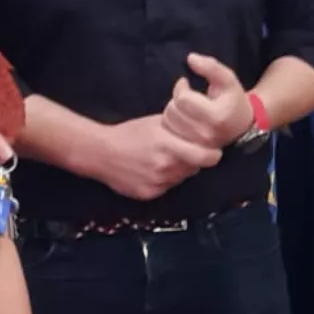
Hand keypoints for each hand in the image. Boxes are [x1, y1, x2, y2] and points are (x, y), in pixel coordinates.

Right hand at [90, 116, 220, 199]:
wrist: (100, 152)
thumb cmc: (129, 133)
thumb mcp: (156, 122)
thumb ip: (180, 125)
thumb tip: (201, 119)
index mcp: (168, 146)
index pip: (205, 157)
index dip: (212, 155)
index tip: (213, 151)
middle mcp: (164, 167)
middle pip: (194, 168)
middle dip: (195, 161)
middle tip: (187, 151)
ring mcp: (157, 183)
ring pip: (181, 178)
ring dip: (180, 170)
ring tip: (167, 158)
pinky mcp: (149, 195)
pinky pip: (168, 187)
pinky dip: (166, 179)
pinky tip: (154, 168)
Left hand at [161, 53, 253, 147]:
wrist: (241, 126)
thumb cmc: (232, 99)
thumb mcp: (228, 79)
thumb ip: (211, 67)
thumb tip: (190, 58)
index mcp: (217, 117)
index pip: (183, 99)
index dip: (181, 87)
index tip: (186, 83)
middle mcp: (206, 134)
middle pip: (172, 111)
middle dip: (175, 99)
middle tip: (184, 96)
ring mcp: (197, 145)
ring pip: (168, 122)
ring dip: (171, 110)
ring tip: (183, 107)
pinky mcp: (190, 151)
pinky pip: (168, 134)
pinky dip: (170, 123)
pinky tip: (180, 118)